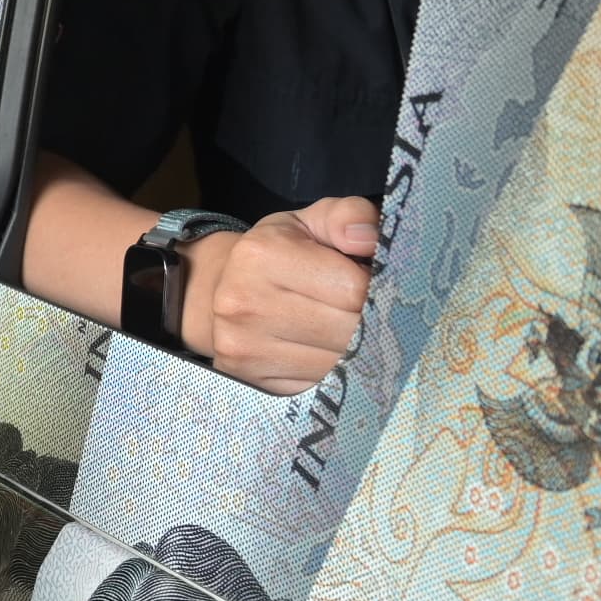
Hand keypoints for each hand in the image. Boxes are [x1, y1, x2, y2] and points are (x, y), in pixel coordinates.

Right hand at [181, 197, 375, 394]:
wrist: (219, 291)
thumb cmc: (278, 254)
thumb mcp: (311, 222)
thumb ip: (349, 216)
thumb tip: (369, 239)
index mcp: (262, 254)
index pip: (353, 289)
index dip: (380, 291)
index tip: (380, 287)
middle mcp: (243, 302)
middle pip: (346, 331)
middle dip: (373, 324)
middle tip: (376, 313)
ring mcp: (242, 345)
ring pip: (335, 364)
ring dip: (357, 352)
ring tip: (353, 332)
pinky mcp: (248, 377)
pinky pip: (316, 384)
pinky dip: (333, 372)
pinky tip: (329, 352)